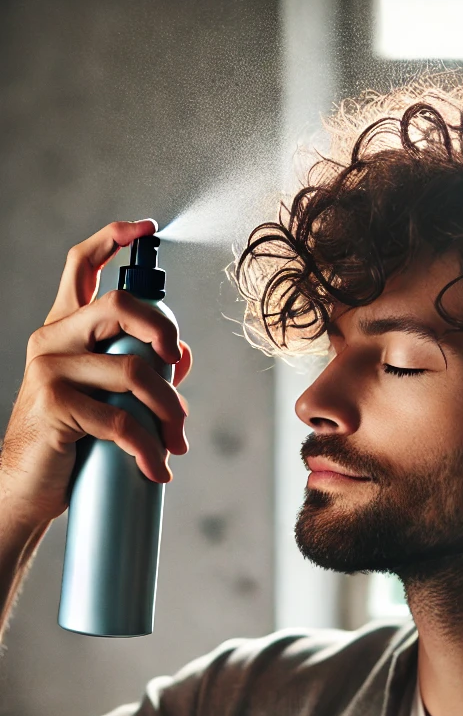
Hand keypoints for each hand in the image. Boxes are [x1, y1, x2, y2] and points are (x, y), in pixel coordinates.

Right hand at [0, 220, 192, 528]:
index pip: (81, 267)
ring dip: (171, 410)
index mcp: (66, 329)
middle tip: (179, 366)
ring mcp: (50, 370)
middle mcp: (53, 339)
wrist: (27, 488)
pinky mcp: (56, 406)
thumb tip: (182, 353)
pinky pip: (122, 420)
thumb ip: (138, 366)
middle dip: (165, 332)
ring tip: (177, 442)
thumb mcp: (106, 395)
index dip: (112, 238)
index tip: (145, 227)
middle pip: (121, 306)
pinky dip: (149, 448)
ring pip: (135, 370)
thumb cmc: (73, 440)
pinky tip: (157, 469)